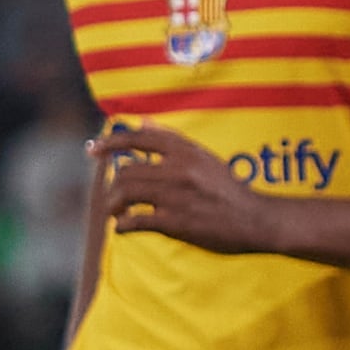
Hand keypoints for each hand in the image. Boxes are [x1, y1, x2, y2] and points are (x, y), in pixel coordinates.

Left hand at [95, 120, 289, 255]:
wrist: (256, 219)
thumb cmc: (229, 190)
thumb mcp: (204, 157)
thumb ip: (173, 142)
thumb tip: (145, 121)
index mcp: (185, 151)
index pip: (139, 138)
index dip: (111, 142)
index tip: (92, 149)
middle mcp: (178, 168)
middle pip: (126, 171)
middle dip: (113, 186)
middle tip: (114, 198)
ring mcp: (175, 195)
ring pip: (125, 193)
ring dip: (113, 206)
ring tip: (117, 213)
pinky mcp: (176, 221)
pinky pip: (135, 221)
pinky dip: (122, 225)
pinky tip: (123, 228)